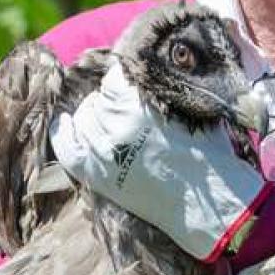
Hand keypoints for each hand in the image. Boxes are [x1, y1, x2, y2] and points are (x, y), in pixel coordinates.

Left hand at [48, 58, 266, 259]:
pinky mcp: (95, 175)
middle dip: (112, 100)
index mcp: (143, 106)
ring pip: (83, 118)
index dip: (123, 81)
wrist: (209, 207)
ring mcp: (103, 152)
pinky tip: (66, 123)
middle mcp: (117, 126)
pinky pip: (66, 147)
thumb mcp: (195, 111)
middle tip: (128, 110)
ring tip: (111, 122)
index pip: (115, 78)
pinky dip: (63, 132)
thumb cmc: (211, 156)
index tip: (131, 86)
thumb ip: (170, 87)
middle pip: (98, 98)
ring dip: (94, 116)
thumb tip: (154, 66)